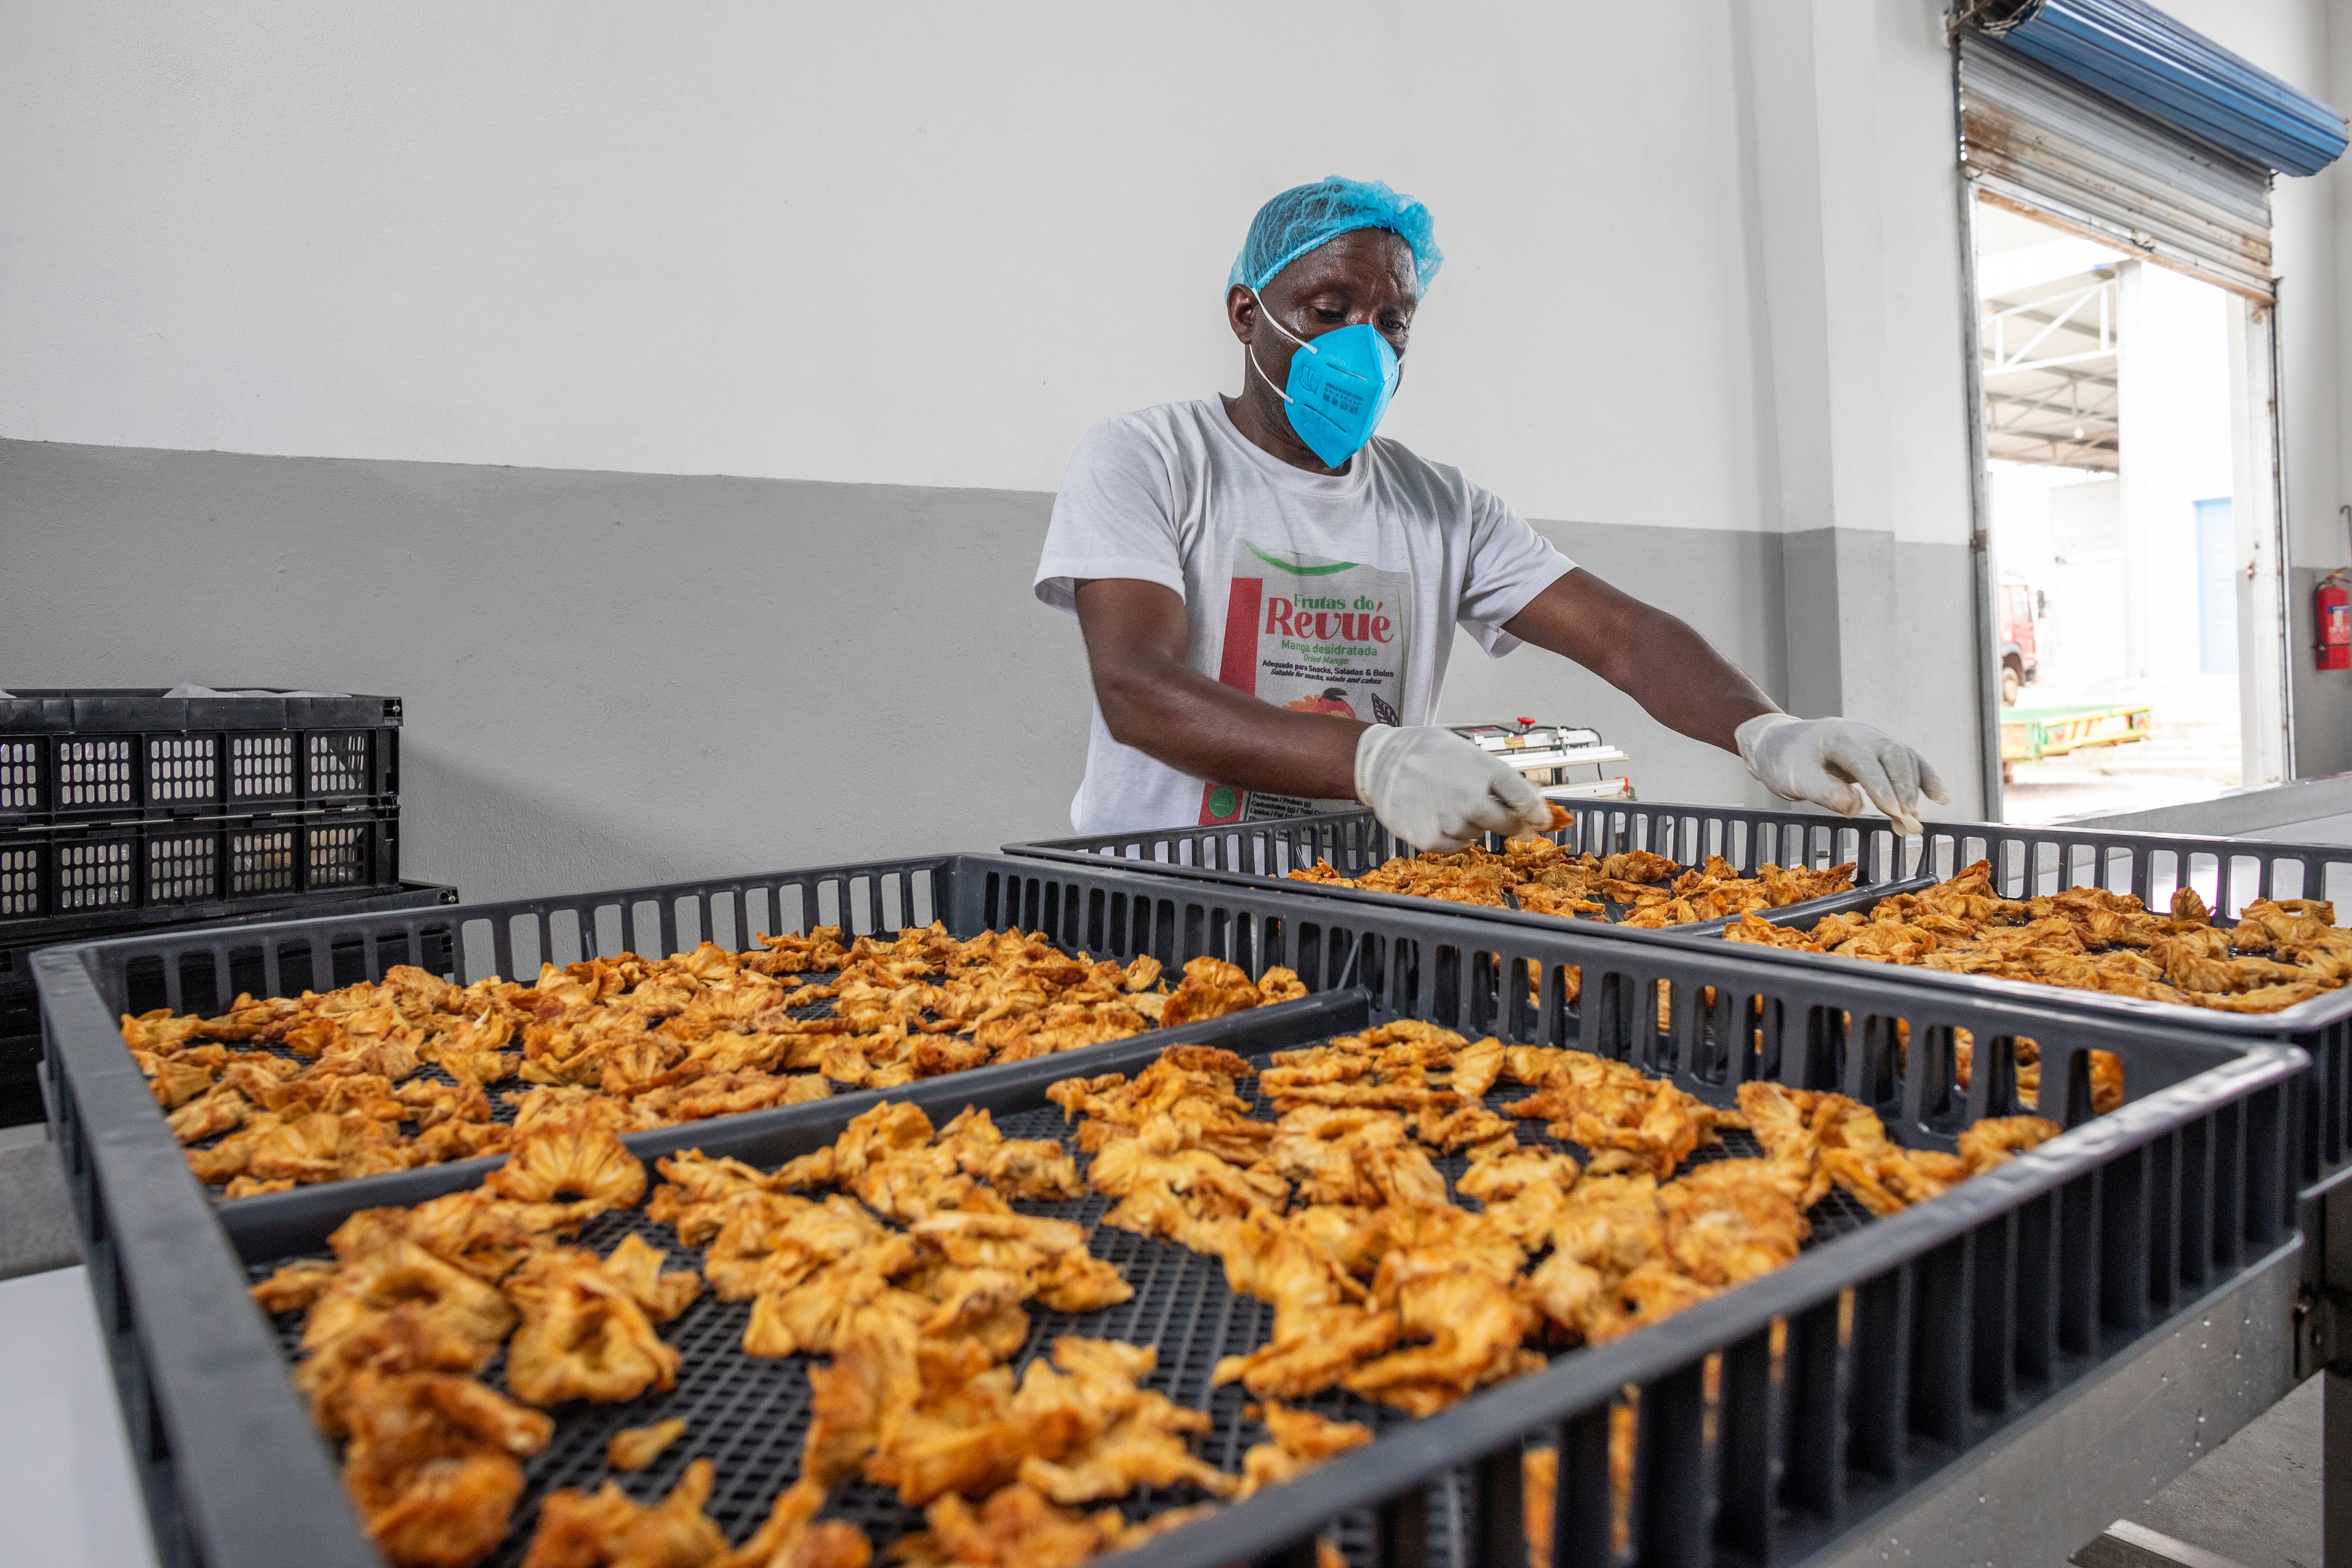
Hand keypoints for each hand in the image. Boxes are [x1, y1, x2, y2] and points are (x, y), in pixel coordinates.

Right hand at [1354, 725, 1552, 851]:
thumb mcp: (1467, 751)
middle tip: (1494, 815)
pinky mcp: (1427, 837)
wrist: (1381, 760)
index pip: (1523, 798)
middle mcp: (1469, 796)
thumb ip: (1496, 777)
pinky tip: (1435, 817)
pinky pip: (1451, 847)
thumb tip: (1530, 802)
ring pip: (1474, 835)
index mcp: (1484, 769)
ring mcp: (1448, 819)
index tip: (1542, 822)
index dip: (1537, 813)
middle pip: (1503, 823)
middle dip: (1504, 822)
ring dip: (1468, 825)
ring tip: (1448, 803)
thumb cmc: (1428, 753)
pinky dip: (1448, 837)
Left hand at [1735, 713, 1949, 836]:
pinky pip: (1908, 762)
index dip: (1880, 785)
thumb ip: (1824, 792)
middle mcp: (1861, 735)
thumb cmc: (1785, 761)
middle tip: (1906, 817)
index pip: (1865, 761)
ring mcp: (1874, 740)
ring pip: (1906, 758)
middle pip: (1894, 755)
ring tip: (1914, 818)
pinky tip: (1940, 797)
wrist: (1780, 743)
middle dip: (1903, 787)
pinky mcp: (1880, 752)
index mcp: (1837, 738)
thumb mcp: (1794, 779)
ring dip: (1915, 788)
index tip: (1892, 810)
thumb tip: (1856, 808)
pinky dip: (1924, 779)